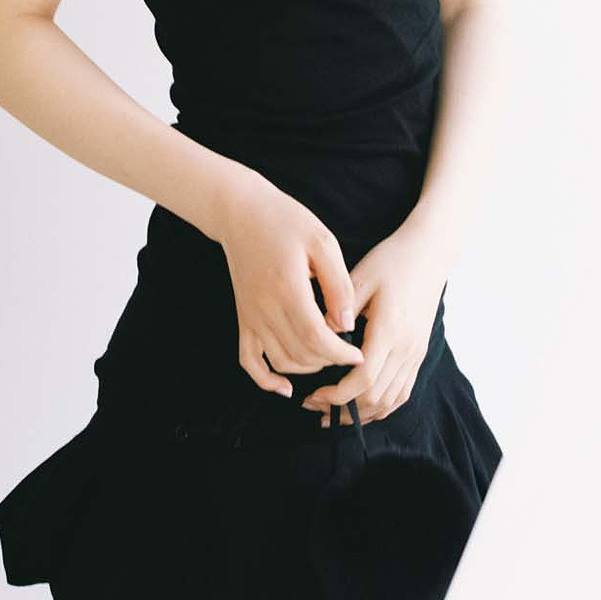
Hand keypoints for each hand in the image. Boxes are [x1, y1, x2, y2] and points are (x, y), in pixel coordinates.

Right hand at [214, 172, 364, 397]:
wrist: (240, 212)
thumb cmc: (285, 220)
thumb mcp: (322, 242)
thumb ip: (337, 284)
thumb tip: (347, 323)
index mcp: (287, 289)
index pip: (316, 338)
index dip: (341, 354)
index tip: (359, 354)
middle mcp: (265, 308)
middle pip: (301, 354)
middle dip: (330, 361)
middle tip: (349, 352)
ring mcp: (251, 316)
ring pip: (281, 361)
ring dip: (308, 368)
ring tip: (328, 356)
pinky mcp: (243, 318)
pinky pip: (249, 360)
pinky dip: (266, 380)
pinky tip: (285, 387)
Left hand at [301, 216, 449, 426]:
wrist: (430, 253)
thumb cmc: (392, 260)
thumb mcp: (361, 278)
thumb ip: (338, 310)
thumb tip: (316, 340)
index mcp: (390, 329)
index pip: (363, 379)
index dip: (336, 396)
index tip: (312, 395)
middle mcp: (407, 347)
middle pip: (375, 397)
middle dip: (343, 409)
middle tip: (313, 405)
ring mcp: (416, 352)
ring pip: (390, 400)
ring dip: (361, 413)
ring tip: (332, 413)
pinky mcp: (419, 352)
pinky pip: (402, 392)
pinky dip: (381, 406)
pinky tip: (361, 407)